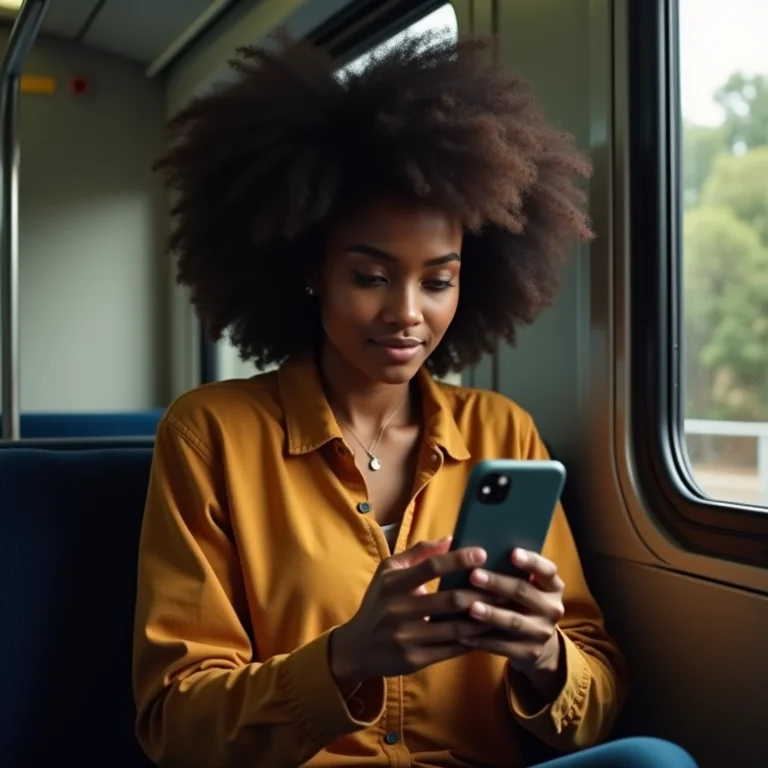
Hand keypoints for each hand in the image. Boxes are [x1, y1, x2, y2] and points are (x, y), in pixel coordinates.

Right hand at [329, 538, 494, 686]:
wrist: (356, 648)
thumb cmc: (378, 603)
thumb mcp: (388, 572)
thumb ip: (418, 553)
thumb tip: (449, 539)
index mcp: (393, 584)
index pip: (431, 568)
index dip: (458, 559)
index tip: (482, 553)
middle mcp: (398, 610)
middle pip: (449, 599)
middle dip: (480, 592)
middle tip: (504, 585)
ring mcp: (407, 637)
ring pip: (455, 627)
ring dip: (483, 618)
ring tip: (503, 608)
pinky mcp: (415, 660)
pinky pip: (451, 649)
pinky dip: (473, 640)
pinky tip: (488, 631)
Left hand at [460, 549, 564, 684]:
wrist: (533, 640)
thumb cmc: (520, 600)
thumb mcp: (524, 584)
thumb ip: (508, 568)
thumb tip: (475, 550)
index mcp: (553, 586)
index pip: (547, 570)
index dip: (531, 561)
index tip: (512, 553)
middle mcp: (553, 608)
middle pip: (524, 592)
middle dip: (498, 583)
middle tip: (474, 575)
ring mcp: (543, 632)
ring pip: (514, 621)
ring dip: (491, 614)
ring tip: (471, 607)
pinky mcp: (531, 652)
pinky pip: (503, 646)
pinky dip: (482, 640)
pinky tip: (463, 634)